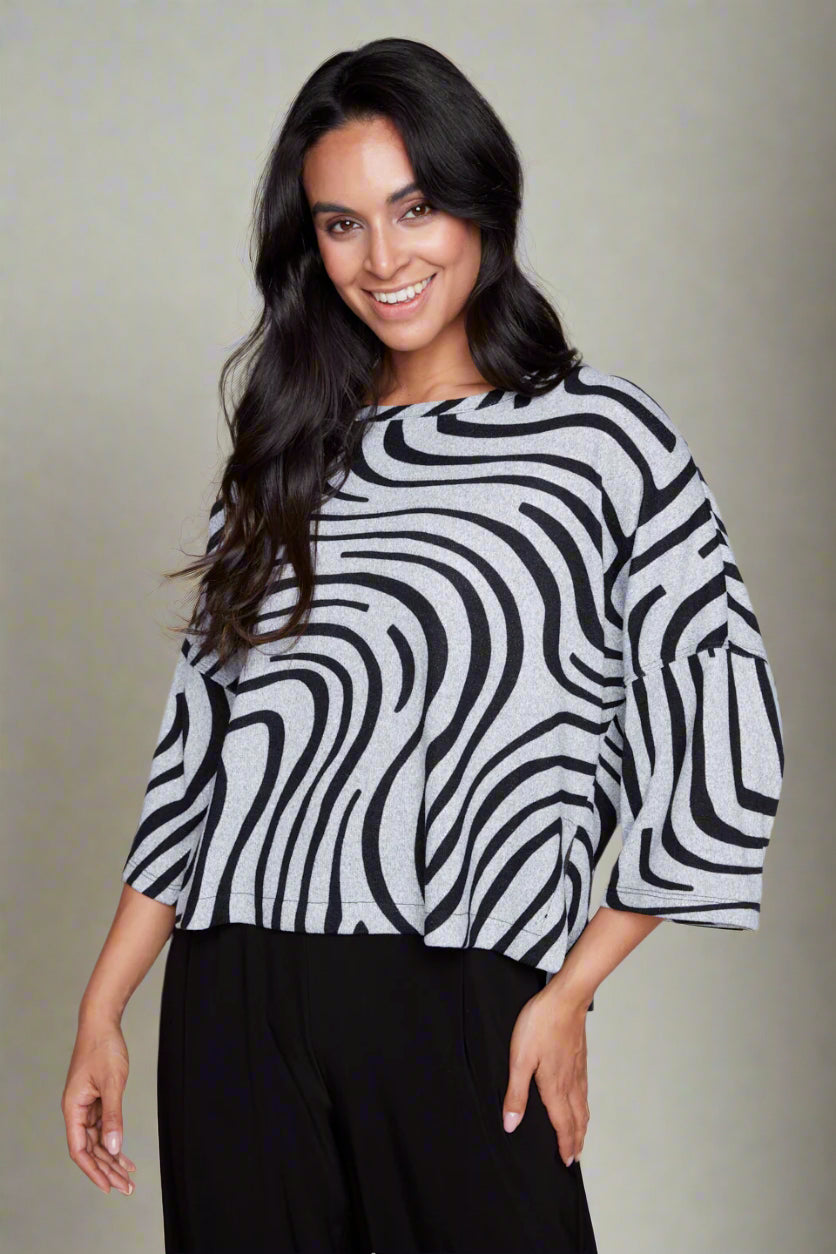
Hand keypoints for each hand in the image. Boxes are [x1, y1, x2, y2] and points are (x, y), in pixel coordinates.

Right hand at [61, 1016, 136, 1194]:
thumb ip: (113, 1116)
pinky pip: (104, 1127)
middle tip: (126, 1189)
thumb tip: (112, 1147)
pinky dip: (114, 1141)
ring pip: (98, 1141)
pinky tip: (124, 1155)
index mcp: (73, 1108)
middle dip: (107, 1170)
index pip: (79, 1150)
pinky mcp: (96, 1099)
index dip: (93, 1171)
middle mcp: (76, 1110)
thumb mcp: (112, 1082)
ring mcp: (86, 1105)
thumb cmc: (103, 1048)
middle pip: (90, 1149)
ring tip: (129, 1178)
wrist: (102, 1022)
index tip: (108, 1187)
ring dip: (112, 1159)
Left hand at [501, 980, 589, 1166]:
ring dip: (582, 1125)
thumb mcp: (519, 1059)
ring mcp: (578, 1070)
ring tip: (580, 1136)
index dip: (565, 1145)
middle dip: (576, 1140)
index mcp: (555, 1087)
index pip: (562, 1124)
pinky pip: (585, 1091)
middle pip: (577, 1119)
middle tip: (575, 1158)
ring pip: (583, 1106)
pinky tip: (581, 1101)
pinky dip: (584, 1106)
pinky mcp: (580, 1058)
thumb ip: (516, 1094)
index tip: (567, 1162)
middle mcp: (571, 1083)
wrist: (566, 998)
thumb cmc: (540, 1025)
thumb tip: (511, 1125)